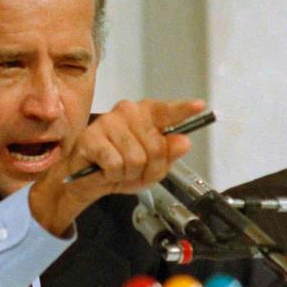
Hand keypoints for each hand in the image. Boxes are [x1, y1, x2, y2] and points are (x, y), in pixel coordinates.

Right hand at [29, 99, 205, 234]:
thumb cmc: (121, 168)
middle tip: (137, 171)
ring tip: (120, 170)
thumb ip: (168, 154)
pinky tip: (106, 170)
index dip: (183, 109)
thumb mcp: (152, 167)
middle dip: (150, 168)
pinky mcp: (92, 137)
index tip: (199, 106)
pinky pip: (116, 164)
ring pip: (136, 158)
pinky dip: (114, 175)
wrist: (86, 180)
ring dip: (130, 174)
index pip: (166, 111)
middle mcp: (128, 112)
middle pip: (156, 146)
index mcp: (146, 115)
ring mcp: (109, 122)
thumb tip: (183, 142)